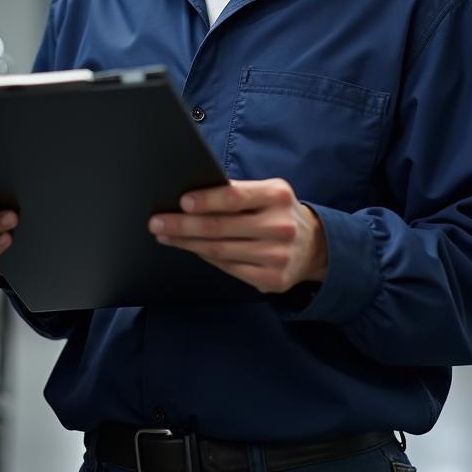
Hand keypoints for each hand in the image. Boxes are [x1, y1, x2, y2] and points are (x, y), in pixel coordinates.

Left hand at [148, 178, 327, 293]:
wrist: (314, 246)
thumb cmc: (277, 211)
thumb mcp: (267, 192)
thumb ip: (238, 192)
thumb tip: (191, 198)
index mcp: (277, 196)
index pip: (235, 197)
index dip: (206, 200)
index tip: (181, 202)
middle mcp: (279, 226)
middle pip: (220, 228)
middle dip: (183, 225)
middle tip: (157, 222)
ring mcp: (276, 256)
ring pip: (219, 251)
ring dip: (187, 243)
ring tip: (165, 235)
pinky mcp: (271, 280)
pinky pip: (228, 268)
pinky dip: (205, 257)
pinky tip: (190, 249)